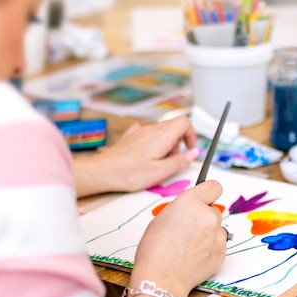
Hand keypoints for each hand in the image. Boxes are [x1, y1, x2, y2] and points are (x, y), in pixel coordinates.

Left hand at [74, 116, 197, 197]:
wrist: (103, 171)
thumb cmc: (128, 173)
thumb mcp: (160, 172)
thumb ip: (179, 161)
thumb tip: (193, 154)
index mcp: (162, 136)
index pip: (185, 122)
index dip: (192, 134)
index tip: (189, 149)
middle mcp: (152, 129)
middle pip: (174, 127)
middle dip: (179, 143)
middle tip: (170, 161)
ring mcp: (140, 131)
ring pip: (162, 131)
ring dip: (166, 145)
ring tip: (156, 162)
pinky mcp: (132, 136)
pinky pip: (149, 134)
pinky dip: (153, 143)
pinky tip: (146, 156)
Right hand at [131, 180, 225, 296]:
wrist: (160, 279)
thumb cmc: (154, 250)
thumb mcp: (162, 218)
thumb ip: (182, 210)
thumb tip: (192, 212)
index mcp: (191, 202)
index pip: (214, 187)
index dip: (208, 193)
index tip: (205, 199)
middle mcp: (208, 215)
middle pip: (213, 211)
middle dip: (204, 218)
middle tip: (188, 231)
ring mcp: (218, 235)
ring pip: (217, 229)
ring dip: (208, 235)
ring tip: (189, 248)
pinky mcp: (222, 252)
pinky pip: (218, 245)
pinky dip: (209, 250)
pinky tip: (194, 258)